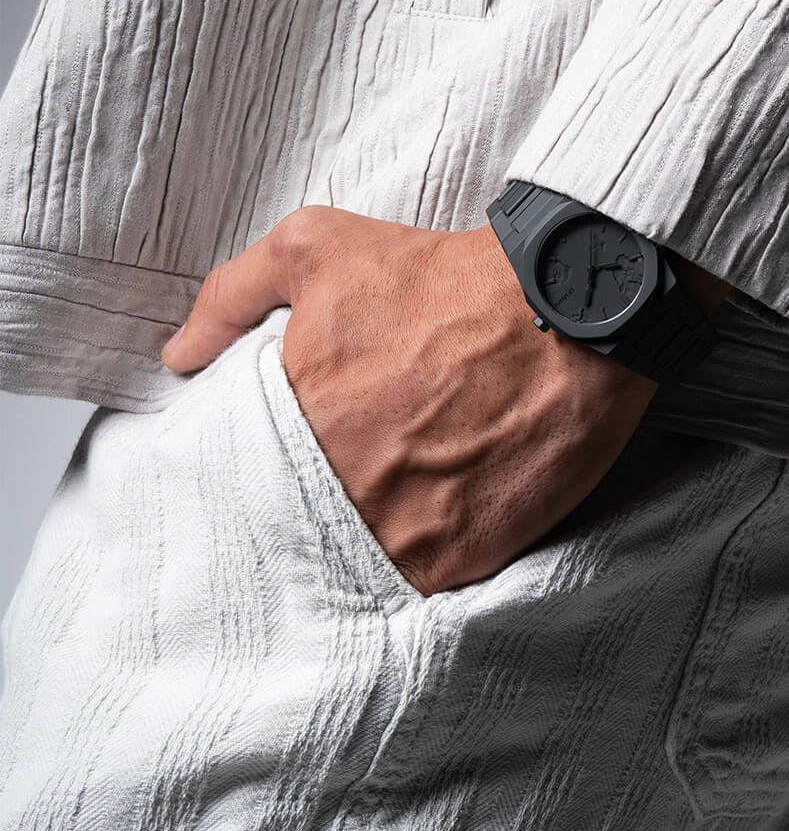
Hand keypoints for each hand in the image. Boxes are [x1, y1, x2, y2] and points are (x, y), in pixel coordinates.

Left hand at [160, 207, 661, 593]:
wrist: (565, 313)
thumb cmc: (446, 278)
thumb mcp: (316, 246)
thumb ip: (231, 295)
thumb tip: (182, 354)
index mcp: (292, 424)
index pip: (237, 476)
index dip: (259, 468)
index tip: (284, 456)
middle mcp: (338, 492)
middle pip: (293, 527)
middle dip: (310, 505)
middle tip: (349, 476)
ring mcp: (401, 536)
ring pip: (353, 564)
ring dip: (363, 540)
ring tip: (393, 500)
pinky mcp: (463, 561)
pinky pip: (419, 584)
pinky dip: (420, 560)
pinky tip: (436, 519)